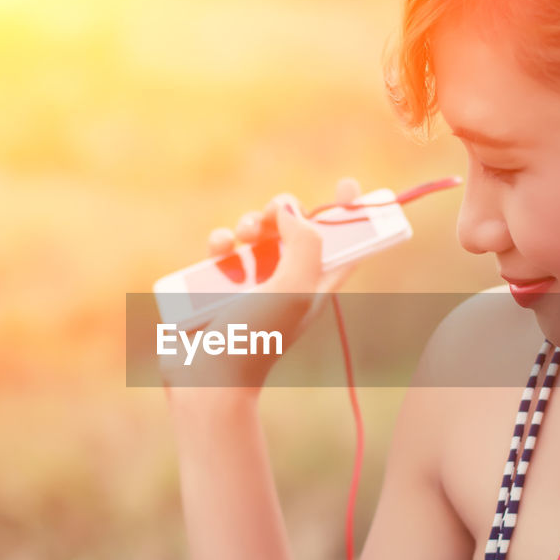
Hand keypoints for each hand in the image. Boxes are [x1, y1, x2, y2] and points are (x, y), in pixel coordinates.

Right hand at [159, 177, 361, 397]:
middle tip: (272, 216)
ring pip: (257, 234)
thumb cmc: (257, 339)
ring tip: (243, 236)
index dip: (352, 215)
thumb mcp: (294, 288)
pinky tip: (219, 248)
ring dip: (250, 224)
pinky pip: (223, 250)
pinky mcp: (219, 285)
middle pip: (295, 230)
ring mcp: (253, 283)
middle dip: (284, 212)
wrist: (208, 376)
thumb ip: (304, 242)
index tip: (347, 184)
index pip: (346, 245)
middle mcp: (288, 282)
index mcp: (317, 286)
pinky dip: (220, 241)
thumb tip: (290, 208)